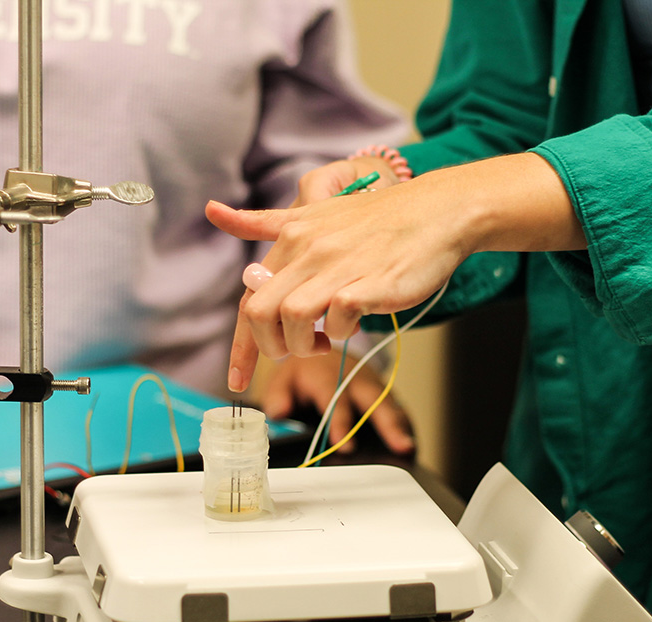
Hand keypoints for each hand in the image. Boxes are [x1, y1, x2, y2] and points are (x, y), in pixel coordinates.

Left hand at [206, 152, 584, 392]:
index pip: (249, 299)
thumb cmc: (379, 220)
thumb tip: (214, 212)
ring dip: (305, 345)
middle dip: (270, 348)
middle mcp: (307, 250)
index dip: (240, 346)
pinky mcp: (367, 284)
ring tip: (326, 340)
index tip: (237, 380)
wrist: (437, 211)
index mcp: (291, 237)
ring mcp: (337, 266)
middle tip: (295, 350)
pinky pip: (338, 322)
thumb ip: (266, 223)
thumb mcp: (316, 213)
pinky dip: (343, 334)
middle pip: (259, 314)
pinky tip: (355, 323)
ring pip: (292, 319)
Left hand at [261, 351, 414, 454]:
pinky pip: (395, 407)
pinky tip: (410, 443)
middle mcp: (352, 376)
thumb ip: (278, 396)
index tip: (344, 443)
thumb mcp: (282, 378)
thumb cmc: (302, 371)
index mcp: (325, 372)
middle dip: (386, 422)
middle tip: (398, 445)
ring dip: (399, 425)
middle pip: (372, 398)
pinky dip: (404, 424)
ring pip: (387, 403)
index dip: (340, 420)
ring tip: (408, 447)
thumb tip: (280, 413)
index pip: (334, 396)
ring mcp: (371, 383)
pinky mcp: (381, 393)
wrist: (321, 350)